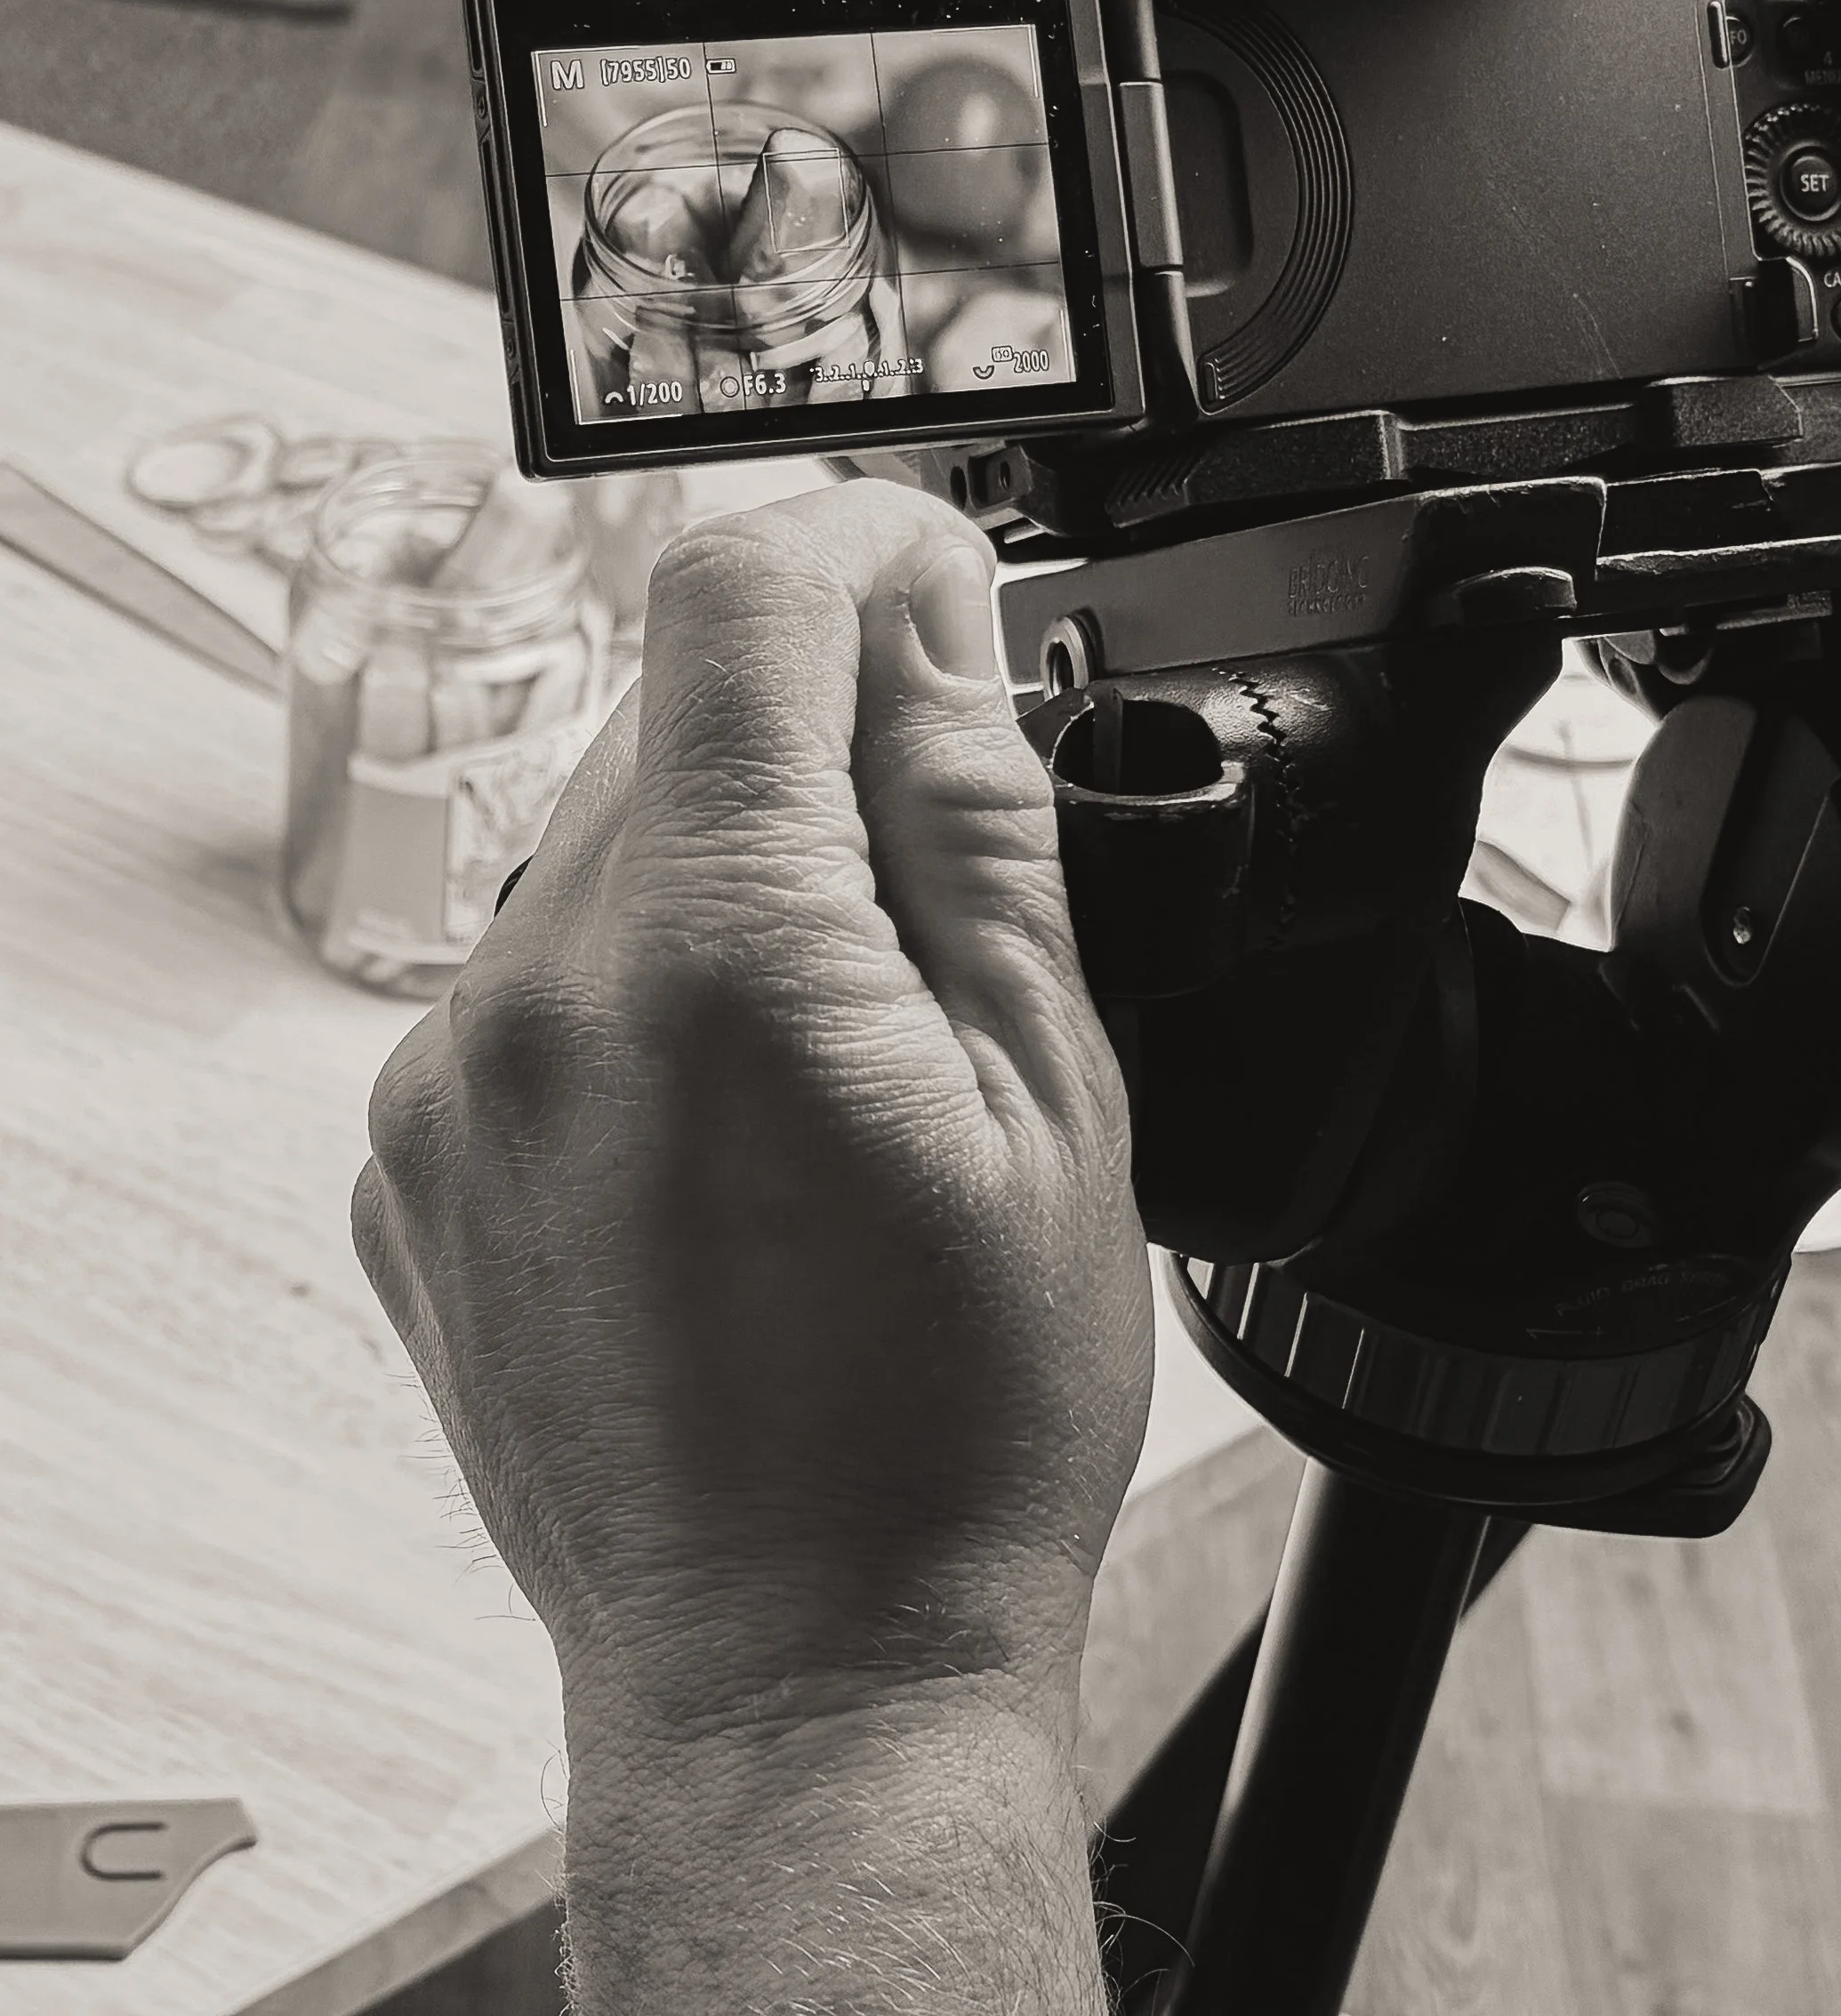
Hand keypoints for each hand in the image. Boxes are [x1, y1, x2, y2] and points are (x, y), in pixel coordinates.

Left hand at [353, 480, 1149, 2009]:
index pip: (741, 603)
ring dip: (730, 854)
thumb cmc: (956, 1429)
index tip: (937, 573)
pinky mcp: (410, 1155)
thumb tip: (934, 646)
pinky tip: (743, 1113)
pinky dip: (643, 969)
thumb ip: (975, 830)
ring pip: (597, 838)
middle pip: (669, 711)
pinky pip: (533, 967)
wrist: (800, 1673)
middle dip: (814, 722)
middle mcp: (540, 994)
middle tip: (945, 849)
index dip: (860, 544)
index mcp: (722, 957)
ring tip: (853, 1030)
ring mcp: (449, 1081)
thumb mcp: (1053, 1099)